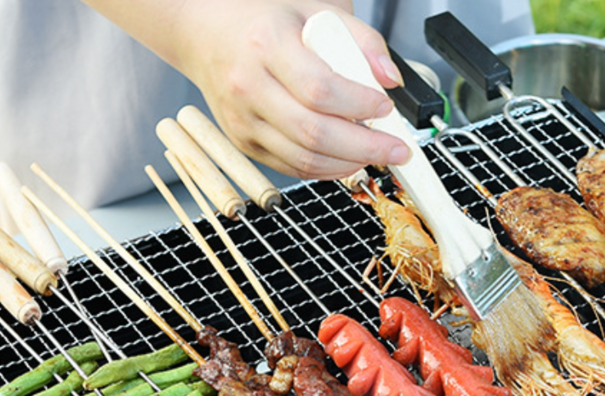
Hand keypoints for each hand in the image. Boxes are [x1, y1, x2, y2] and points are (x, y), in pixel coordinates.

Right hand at [83, 0, 411, 178]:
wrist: (207, 34)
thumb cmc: (264, 21)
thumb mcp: (315, 11)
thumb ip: (360, 39)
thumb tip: (390, 80)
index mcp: (266, 45)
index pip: (318, 88)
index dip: (358, 105)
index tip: (385, 107)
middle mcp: (249, 86)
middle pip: (313, 133)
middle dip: (365, 147)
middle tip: (397, 149)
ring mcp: (242, 120)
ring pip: (303, 159)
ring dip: (348, 164)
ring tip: (376, 154)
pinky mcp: (244, 142)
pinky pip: (291, 167)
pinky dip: (326, 170)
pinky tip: (348, 160)